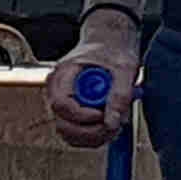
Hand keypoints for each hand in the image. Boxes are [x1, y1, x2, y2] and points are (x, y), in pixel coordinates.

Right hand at [44, 14, 139, 148]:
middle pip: (63, 125)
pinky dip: (95, 136)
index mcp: (62, 75)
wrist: (109, 42)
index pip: (61, 105)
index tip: (103, 114)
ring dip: (95, 136)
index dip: (82, 116)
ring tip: (116, 121)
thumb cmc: (113, 50)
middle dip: (91, 131)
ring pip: (70, 135)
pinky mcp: (73, 114)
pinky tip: (111, 123)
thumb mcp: (123, 68)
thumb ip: (120, 94)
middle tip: (114, 123)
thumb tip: (113, 123)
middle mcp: (57, 92)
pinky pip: (77, 136)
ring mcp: (64, 105)